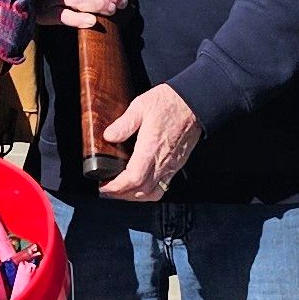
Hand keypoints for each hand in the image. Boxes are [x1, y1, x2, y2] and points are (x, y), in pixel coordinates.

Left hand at [97, 84, 200, 201]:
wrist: (194, 104)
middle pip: (141, 191)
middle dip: (121, 194)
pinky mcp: (177, 165)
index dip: (116, 187)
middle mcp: (162, 161)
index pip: (133, 178)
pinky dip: (148, 192)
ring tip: (121, 190)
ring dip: (135, 196)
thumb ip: (124, 123)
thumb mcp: (141, 106)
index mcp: (151, 147)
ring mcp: (171, 165)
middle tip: (107, 189)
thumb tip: (109, 136)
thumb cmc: (169, 103)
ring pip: (152, 193)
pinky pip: (162, 187)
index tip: (104, 186)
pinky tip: (139, 185)